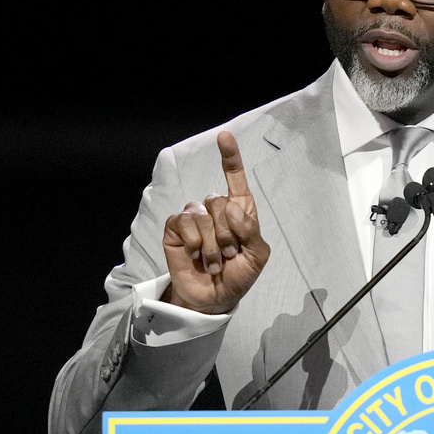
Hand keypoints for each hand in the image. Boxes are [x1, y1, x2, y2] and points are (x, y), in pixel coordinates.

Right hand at [162, 131, 269, 313]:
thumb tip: (231, 208)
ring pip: (202, 214)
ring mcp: (195, 218)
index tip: (224, 135)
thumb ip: (250, 230)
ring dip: (212, 244)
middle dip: (227, 233)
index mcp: (240, 211)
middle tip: (229, 255)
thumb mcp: (257, 255)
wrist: (215, 298)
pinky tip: (196, 256)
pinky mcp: (176, 229)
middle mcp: (216, 210)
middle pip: (219, 201)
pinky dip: (194, 242)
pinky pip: (183, 222)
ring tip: (214, 261)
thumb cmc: (239, 275)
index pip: (235, 178)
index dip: (230, 156)